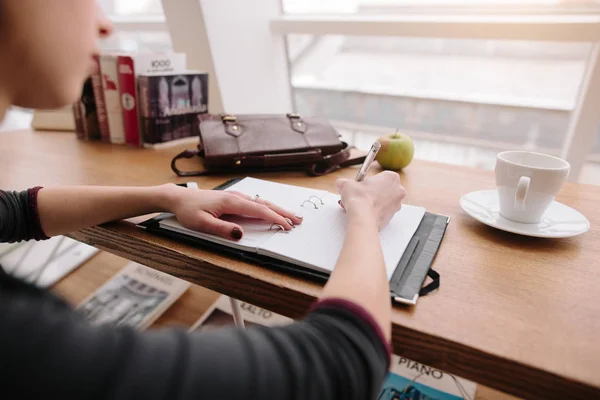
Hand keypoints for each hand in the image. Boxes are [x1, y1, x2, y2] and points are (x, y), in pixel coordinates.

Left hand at [164, 185, 302, 239]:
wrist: (179, 198)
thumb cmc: (188, 211)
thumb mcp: (201, 224)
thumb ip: (222, 229)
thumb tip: (241, 233)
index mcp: (232, 202)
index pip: (259, 210)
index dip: (275, 218)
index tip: (287, 225)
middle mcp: (237, 197)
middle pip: (265, 204)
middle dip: (283, 212)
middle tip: (299, 220)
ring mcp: (236, 197)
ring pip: (261, 202)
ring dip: (277, 209)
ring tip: (291, 216)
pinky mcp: (233, 199)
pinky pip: (255, 203)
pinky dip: (268, 207)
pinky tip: (272, 210)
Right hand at [335, 171, 405, 229]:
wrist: (363, 218)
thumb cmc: (360, 199)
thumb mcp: (347, 184)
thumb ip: (344, 182)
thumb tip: (341, 184)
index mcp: (391, 177)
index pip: (379, 176)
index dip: (368, 181)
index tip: (361, 185)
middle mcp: (398, 190)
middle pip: (382, 188)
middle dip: (371, 192)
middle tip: (360, 195)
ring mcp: (397, 204)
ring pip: (383, 200)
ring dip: (373, 202)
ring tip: (360, 205)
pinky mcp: (392, 216)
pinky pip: (382, 211)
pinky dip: (374, 211)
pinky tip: (365, 211)